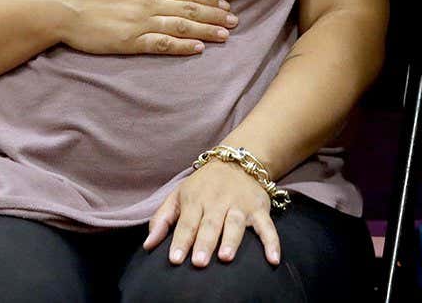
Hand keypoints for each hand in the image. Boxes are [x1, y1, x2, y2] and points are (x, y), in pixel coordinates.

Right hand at [50, 0, 236, 55]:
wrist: (60, 7)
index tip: (224, 5)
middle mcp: (147, 0)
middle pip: (189, 8)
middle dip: (215, 16)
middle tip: (235, 22)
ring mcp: (140, 22)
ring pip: (181, 26)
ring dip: (206, 31)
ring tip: (226, 35)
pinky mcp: (130, 41)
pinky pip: (162, 44)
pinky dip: (182, 46)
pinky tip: (199, 48)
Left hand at [144, 161, 280, 267]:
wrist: (237, 159)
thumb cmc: (203, 185)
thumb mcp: (178, 195)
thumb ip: (162, 220)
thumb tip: (148, 245)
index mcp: (196, 200)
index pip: (187, 223)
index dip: (180, 241)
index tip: (175, 260)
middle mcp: (218, 202)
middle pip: (210, 224)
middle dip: (205, 242)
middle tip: (199, 262)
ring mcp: (240, 205)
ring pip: (235, 223)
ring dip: (231, 239)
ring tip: (226, 257)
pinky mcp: (259, 208)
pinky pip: (267, 226)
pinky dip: (272, 242)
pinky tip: (273, 260)